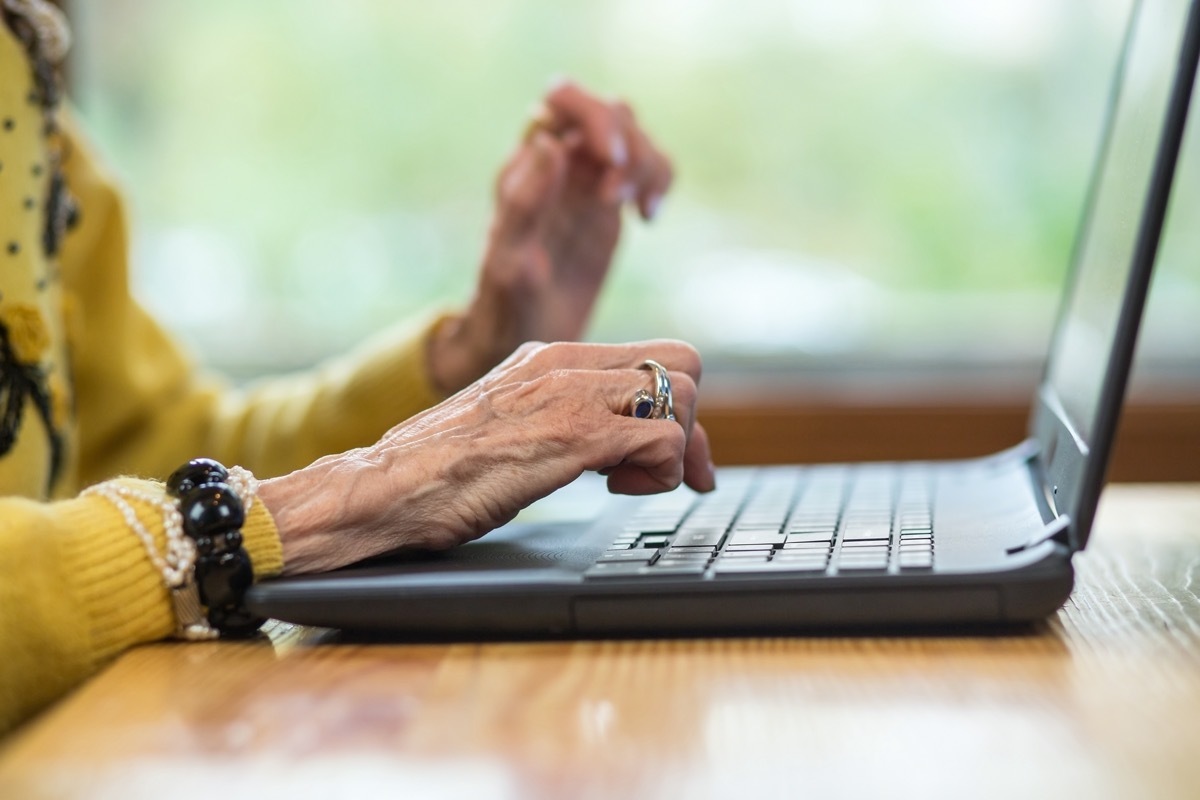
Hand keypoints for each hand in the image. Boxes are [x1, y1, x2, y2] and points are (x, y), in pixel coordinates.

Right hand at [260, 340, 713, 574]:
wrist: (383, 487)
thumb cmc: (433, 472)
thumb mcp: (506, 425)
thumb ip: (553, 418)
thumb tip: (603, 447)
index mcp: (549, 357)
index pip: (649, 356)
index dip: (673, 409)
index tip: (669, 459)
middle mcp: (565, 363)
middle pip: (682, 362)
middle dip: (690, 423)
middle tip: (673, 475)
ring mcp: (571, 394)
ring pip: (683, 395)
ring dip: (675, 451)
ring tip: (626, 485)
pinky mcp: (574, 434)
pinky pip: (663, 438)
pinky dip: (660, 473)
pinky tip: (617, 492)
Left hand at [428, 80, 673, 394]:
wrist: (522, 342)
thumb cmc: (505, 308)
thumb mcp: (510, 262)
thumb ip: (525, 203)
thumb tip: (551, 143)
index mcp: (526, 166)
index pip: (562, 101)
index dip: (594, 118)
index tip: (610, 162)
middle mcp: (557, 164)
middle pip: (607, 110)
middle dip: (627, 144)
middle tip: (619, 200)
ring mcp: (586, 183)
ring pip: (633, 134)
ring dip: (648, 162)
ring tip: (639, 212)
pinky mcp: (610, 205)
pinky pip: (647, 167)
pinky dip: (660, 179)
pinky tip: (649, 219)